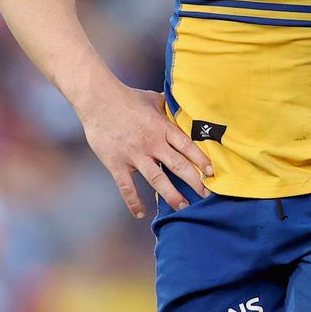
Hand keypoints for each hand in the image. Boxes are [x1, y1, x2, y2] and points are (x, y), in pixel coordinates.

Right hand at [80, 84, 212, 218]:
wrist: (98, 100)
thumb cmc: (128, 97)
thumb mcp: (153, 99)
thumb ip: (168, 107)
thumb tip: (183, 104)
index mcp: (162, 127)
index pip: (187, 146)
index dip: (201, 160)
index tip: (211, 172)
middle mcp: (151, 143)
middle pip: (177, 166)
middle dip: (194, 181)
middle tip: (206, 194)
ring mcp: (134, 155)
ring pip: (157, 180)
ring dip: (171, 195)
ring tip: (183, 206)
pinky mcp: (117, 164)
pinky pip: (127, 188)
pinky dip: (133, 202)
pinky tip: (141, 214)